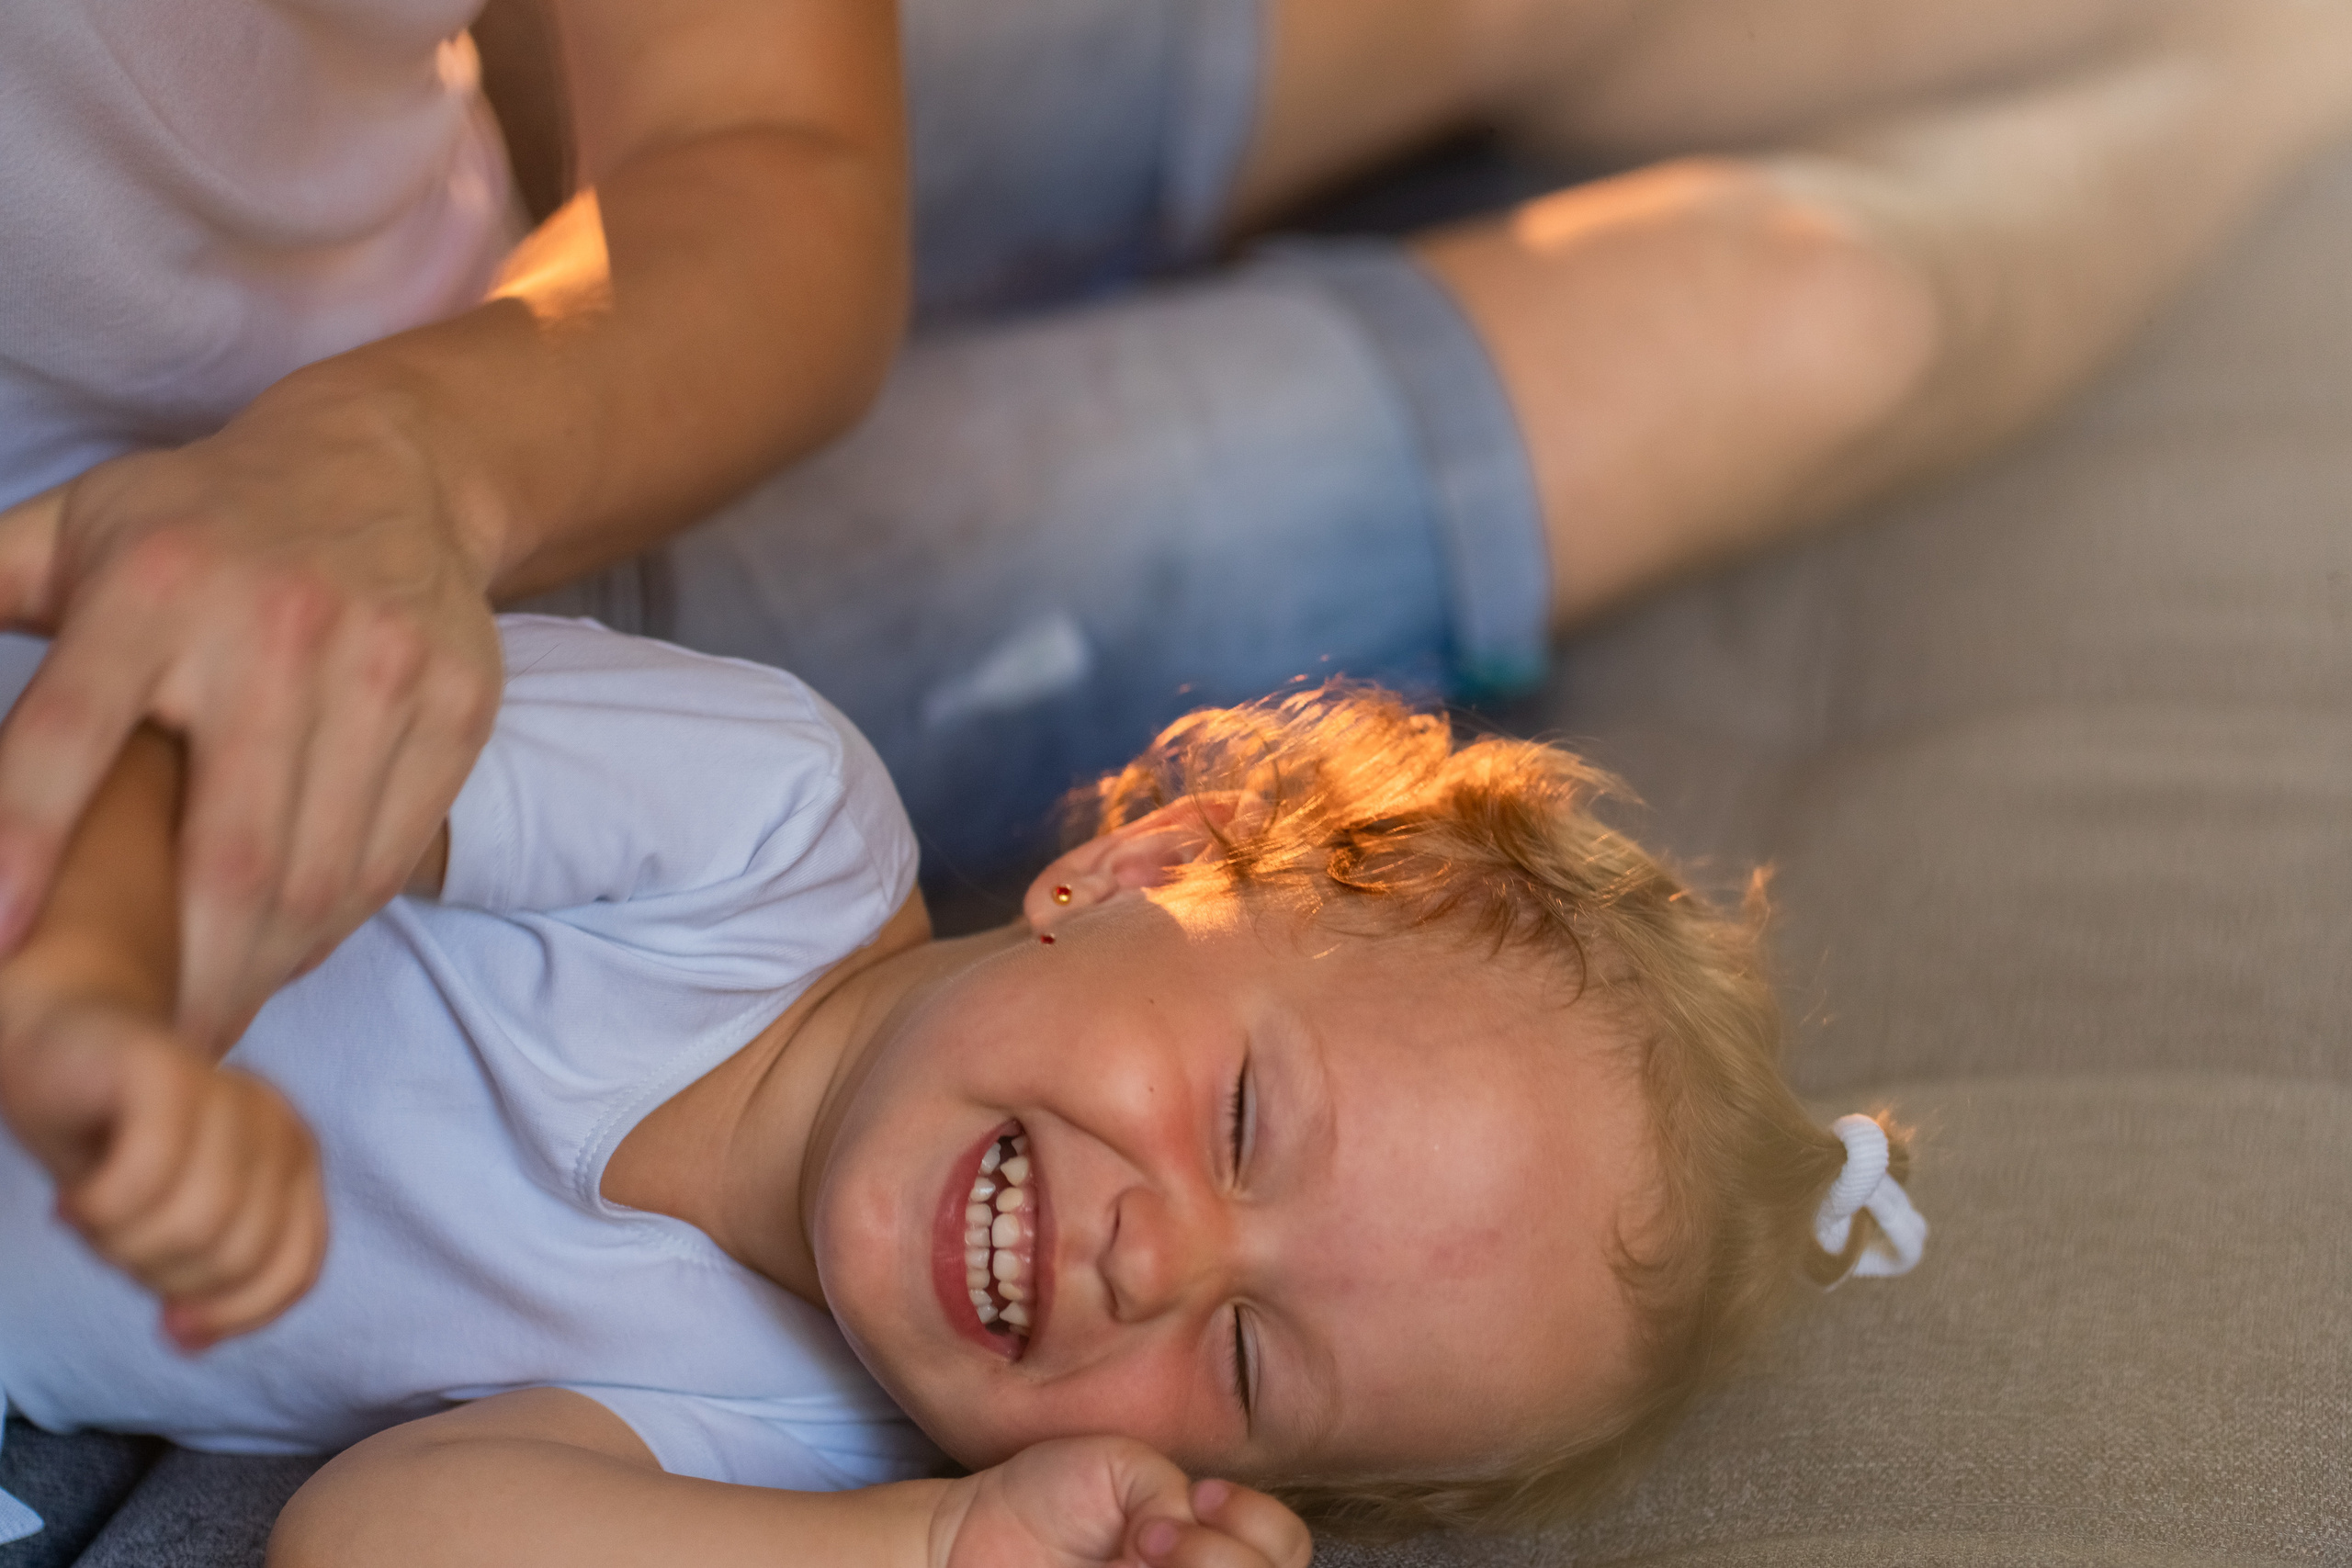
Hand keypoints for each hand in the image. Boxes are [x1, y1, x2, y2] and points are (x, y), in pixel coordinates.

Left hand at [0, 394, 502, 1046]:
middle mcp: (276, 628)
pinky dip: (337, 921)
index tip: (0, 943)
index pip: (71, 737)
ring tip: (218, 1012)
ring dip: (264, 966)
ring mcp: (381, 668)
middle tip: (152, 1048)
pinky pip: (393, 850)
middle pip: (229, 849)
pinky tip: (292, 945)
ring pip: (322, 870)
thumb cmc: (203, 519)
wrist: (390, 465)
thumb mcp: (68, 532)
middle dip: (189, 974)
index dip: (26, 846)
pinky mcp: (456, 702)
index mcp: (152, 586)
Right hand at [0, 993, 326, 1348]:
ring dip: (122, 1244)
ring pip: (194, 1222)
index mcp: (295, 1167)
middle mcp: (277, 1127)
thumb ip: (201, 1277)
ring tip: (92, 1217)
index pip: (295, 1269)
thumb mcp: (171, 1225)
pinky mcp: (169, 1073)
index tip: (173, 1326)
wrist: (59, 1045)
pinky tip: (70, 1201)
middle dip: (161, 1275)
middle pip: (236, 1255)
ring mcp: (228, 1094)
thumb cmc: (119, 1146)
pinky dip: (97, 1208)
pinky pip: (146, 1175)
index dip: (235, 1315)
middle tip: (115, 1242)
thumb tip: (191, 1336)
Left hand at [933, 1438, 1312, 1567]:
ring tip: (1130, 1561)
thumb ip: (1174, 1498)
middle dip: (1222, 1560)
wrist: (963, 1544)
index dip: (1257, 1525)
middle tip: (1152, 1535)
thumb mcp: (1123, 1469)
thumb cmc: (1045, 1501)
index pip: (1288, 1550)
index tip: (1197, 1494)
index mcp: (1215, 1546)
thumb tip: (1180, 1546)